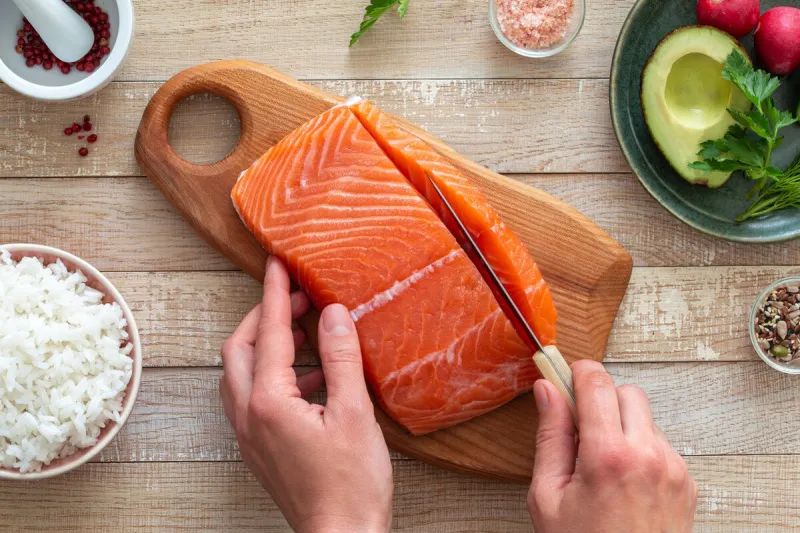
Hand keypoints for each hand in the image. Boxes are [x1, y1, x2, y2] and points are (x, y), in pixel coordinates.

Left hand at [220, 257, 392, 532]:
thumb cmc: (350, 484)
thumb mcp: (354, 413)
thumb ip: (340, 358)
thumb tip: (333, 313)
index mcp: (269, 402)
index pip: (270, 333)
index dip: (275, 293)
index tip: (277, 263)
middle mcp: (249, 415)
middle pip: (239, 348)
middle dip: (264, 316)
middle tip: (295, 297)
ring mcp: (250, 434)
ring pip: (240, 373)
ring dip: (266, 345)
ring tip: (304, 332)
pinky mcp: (260, 447)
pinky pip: (253, 396)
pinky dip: (274, 374)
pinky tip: (311, 378)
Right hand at [528, 360, 696, 532]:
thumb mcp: (548, 496)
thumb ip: (550, 436)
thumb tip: (546, 391)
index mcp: (609, 457)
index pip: (597, 384)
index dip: (577, 372)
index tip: (563, 373)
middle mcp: (648, 456)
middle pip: (626, 391)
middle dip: (601, 399)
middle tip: (580, 427)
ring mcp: (673, 468)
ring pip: (645, 416)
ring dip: (621, 425)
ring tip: (601, 463)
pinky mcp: (686, 481)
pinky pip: (660, 443)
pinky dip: (640, 448)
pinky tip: (623, 479)